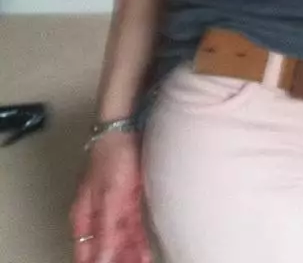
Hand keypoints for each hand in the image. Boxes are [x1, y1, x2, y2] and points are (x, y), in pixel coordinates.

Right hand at [70, 133, 152, 262]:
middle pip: (104, 246)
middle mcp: (97, 213)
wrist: (125, 128)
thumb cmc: (111, 156)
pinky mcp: (128, 198)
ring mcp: (113, 205)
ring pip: (120, 238)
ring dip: (128, 254)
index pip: (84, 250)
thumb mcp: (109, 197)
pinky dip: (137, 240)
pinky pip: (131, 226)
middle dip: (115, 260)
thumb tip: (100, 258)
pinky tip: (144, 252)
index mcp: (84, 214)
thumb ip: (105, 230)